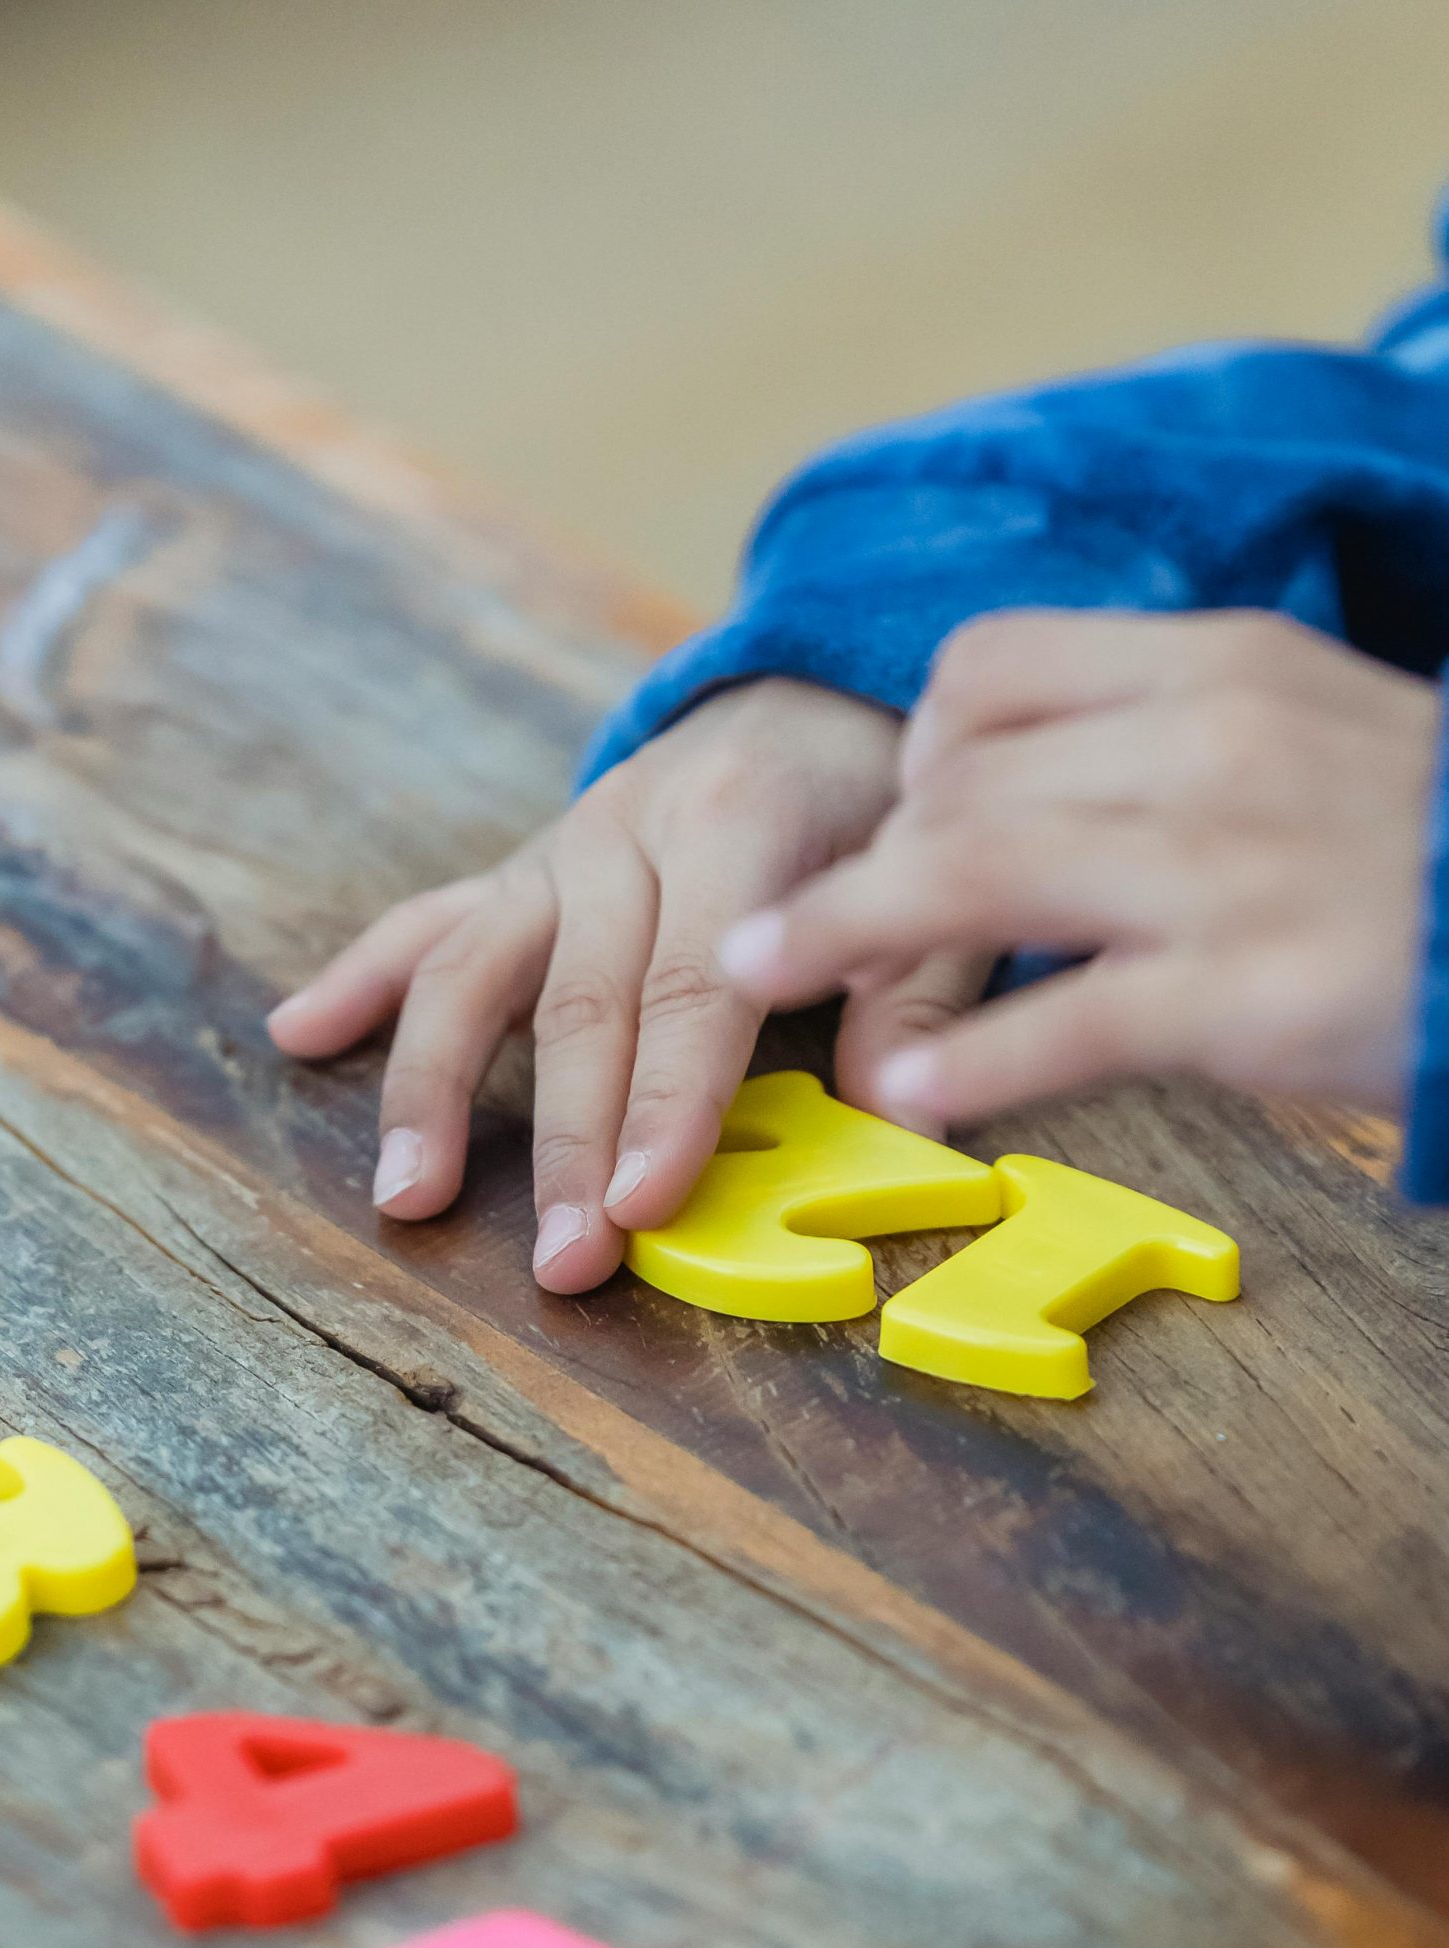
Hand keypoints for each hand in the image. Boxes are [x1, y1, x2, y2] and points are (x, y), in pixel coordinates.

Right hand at [268, 678, 993, 1290]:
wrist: (824, 680)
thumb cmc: (887, 801)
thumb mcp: (938, 877)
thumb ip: (919, 990)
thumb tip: (896, 1112)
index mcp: (736, 823)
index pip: (694, 984)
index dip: (668, 1099)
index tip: (645, 1204)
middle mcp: (625, 830)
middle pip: (580, 1001)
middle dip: (567, 1142)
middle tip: (563, 1263)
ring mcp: (558, 849)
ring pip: (475, 968)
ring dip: (433, 1086)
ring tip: (406, 1194)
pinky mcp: (522, 870)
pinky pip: (430, 923)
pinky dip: (362, 976)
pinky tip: (297, 1033)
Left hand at [719, 612, 1441, 1128]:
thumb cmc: (1431, 844)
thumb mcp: (1314, 732)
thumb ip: (1175, 736)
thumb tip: (1030, 779)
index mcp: (1220, 662)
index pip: (989, 666)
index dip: (913, 746)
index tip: (898, 816)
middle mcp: (1209, 742)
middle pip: (958, 774)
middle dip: (863, 856)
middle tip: (809, 927)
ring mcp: (1226, 869)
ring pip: (975, 869)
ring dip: (842, 928)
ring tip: (755, 975)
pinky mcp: (1250, 998)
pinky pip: (1068, 1021)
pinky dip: (969, 1063)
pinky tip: (906, 1094)